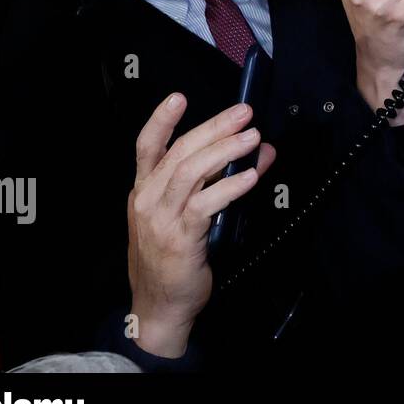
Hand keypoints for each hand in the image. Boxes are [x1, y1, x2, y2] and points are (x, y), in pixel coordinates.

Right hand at [127, 94, 275, 357]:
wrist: (159, 306)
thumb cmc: (174, 258)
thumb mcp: (192, 214)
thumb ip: (220, 181)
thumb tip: (259, 152)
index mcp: (144, 190)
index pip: (147, 147)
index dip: (161, 120)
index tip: (179, 97)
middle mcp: (148, 200)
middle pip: (179, 152)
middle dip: (214, 127)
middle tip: (244, 113)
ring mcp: (161, 218)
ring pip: (191, 172)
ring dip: (225, 151)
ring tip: (253, 138)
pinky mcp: (180, 237)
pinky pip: (205, 204)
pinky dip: (229, 187)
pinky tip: (250, 176)